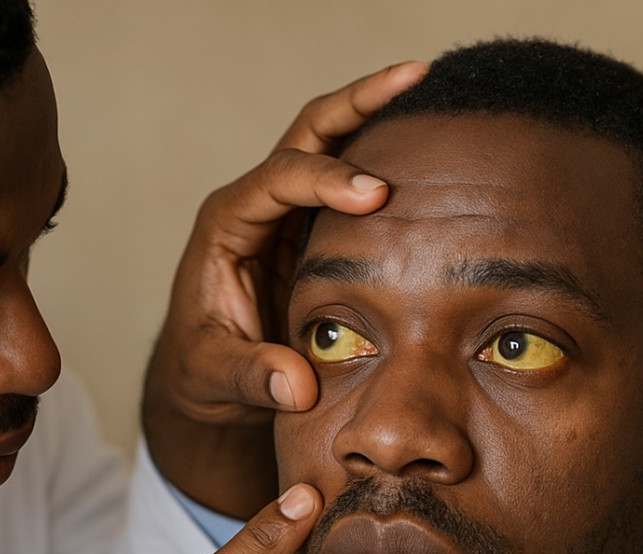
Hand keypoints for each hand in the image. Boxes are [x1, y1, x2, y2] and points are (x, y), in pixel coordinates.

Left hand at [142, 61, 426, 518]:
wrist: (206, 379)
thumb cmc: (203, 373)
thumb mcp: (218, 379)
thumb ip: (254, 378)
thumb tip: (299, 387)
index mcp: (228, 225)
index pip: (279, 178)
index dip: (326, 180)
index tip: (377, 194)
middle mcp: (259, 203)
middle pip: (311, 131)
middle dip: (361, 100)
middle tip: (416, 77)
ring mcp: (291, 210)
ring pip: (338, 141)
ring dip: (385, 114)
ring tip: (439, 92)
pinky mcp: (317, 227)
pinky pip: (357, 179)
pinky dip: (394, 157)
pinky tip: (439, 148)